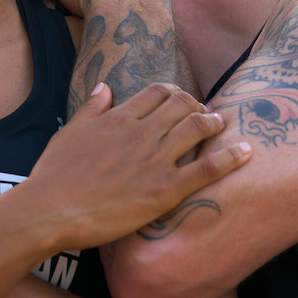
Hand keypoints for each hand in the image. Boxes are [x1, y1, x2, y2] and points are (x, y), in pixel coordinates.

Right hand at [27, 82, 249, 250]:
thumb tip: (104, 87)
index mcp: (118, 118)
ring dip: (214, 123)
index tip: (180, 100)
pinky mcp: (165, 190)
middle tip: (204, 113)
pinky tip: (247, 152)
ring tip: (222, 125)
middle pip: (182, 105)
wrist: (50, 209)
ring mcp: (155, 160)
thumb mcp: (69, 132)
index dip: (174, 93)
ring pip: (197, 128)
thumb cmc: (54, 175)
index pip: (156, 93)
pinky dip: (231, 157)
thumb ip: (91, 109)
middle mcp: (141, 133)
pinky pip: (206, 169)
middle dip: (197, 105)